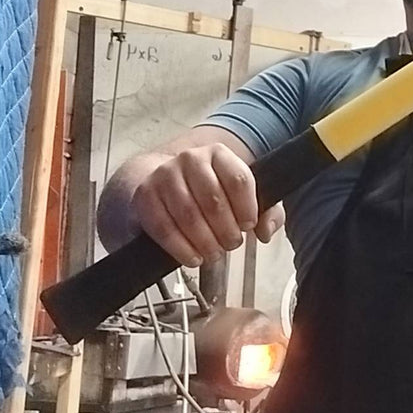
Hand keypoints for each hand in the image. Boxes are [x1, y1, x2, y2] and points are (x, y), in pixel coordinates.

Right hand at [131, 144, 284, 266]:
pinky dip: (181, 248)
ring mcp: (165, 175)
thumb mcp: (242, 195)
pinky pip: (164, 227)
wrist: (162, 181)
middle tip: (231, 244)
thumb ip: (267, 211)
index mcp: (218, 154)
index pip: (239, 179)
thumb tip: (266, 231)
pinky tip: (193, 258)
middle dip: (226, 230)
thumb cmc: (209, 191)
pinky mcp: (146, 196)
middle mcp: (191, 159)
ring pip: (189, 215)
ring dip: (205, 242)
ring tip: (214, 253)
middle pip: (214, 200)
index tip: (248, 225)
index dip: (247, 208)